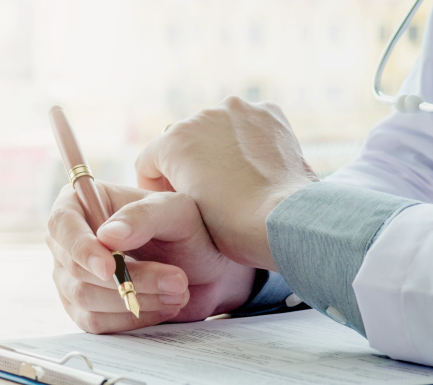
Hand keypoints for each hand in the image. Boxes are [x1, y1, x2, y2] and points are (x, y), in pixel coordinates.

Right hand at [46, 182, 255, 333]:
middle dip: (128, 279)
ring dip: (135, 299)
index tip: (110, 268)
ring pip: (85, 298)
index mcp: (82, 203)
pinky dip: (131, 318)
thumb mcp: (176, 212)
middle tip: (177, 280)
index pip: (61, 224)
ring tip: (178, 291)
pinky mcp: (84, 309)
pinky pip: (94, 322)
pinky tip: (162, 307)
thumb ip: (143, 217)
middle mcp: (69, 241)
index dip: (81, 247)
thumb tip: (107, 236)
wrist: (205, 269)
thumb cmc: (189, 230)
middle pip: (75, 268)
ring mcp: (71, 277)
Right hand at [136, 97, 316, 270]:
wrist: (283, 220)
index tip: (173, 202)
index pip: (149, 161)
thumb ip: (173, 186)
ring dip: (220, 148)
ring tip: (236, 180)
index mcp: (172, 140)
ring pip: (217, 128)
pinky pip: (248, 124)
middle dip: (190, 163)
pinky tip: (257, 166)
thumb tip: (183, 175)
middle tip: (207, 193)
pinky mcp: (268, 112)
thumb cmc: (231, 227)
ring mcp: (237, 110)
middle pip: (184, 141)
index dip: (157, 187)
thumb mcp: (183, 211)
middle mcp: (201, 115)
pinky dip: (249, 140)